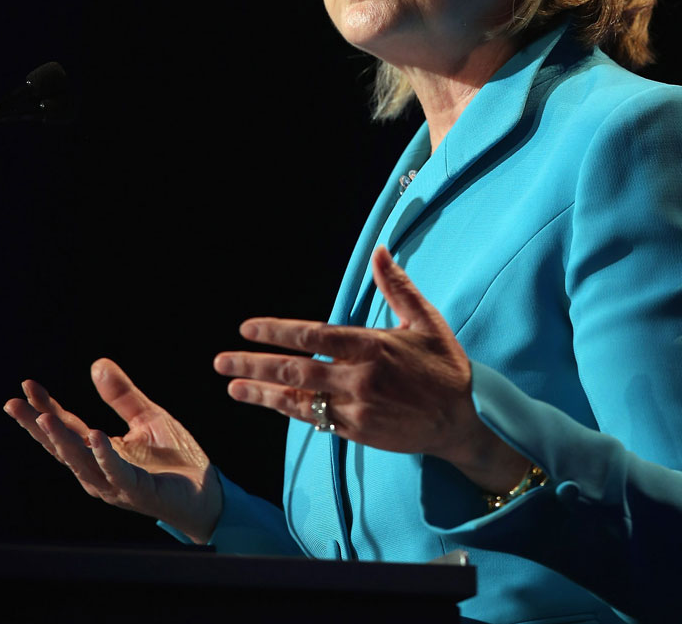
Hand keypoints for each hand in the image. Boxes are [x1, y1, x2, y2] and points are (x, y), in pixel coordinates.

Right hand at [3, 358, 221, 542]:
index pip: (67, 427)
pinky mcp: (138, 491)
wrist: (207, 491)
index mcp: (100, 454)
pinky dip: (104, 455)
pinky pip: (117, 473)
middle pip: (62, 447)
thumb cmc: (175, 458)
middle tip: (14, 404)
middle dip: (37, 426)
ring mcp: (116, 485)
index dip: (46, 407)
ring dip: (62, 441)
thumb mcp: (148, 416)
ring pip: (81, 463)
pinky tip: (94, 436)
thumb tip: (97, 364)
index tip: (27, 386)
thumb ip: (122, 395)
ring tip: (44, 418)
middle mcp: (100, 472)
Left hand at [214, 247, 527, 491]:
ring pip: (298, 400)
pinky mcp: (358, 432)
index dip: (276, 332)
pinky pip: (316, 419)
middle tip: (220, 362)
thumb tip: (381, 250)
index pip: (313, 336)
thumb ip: (397, 286)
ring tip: (232, 387)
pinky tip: (269, 403)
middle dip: (253, 366)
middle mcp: (359, 378)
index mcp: (372, 346)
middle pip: (294, 371)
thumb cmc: (444, 366)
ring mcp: (356, 408)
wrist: (460, 421)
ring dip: (261, 394)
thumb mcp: (425, 320)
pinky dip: (289, 410)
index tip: (247, 328)